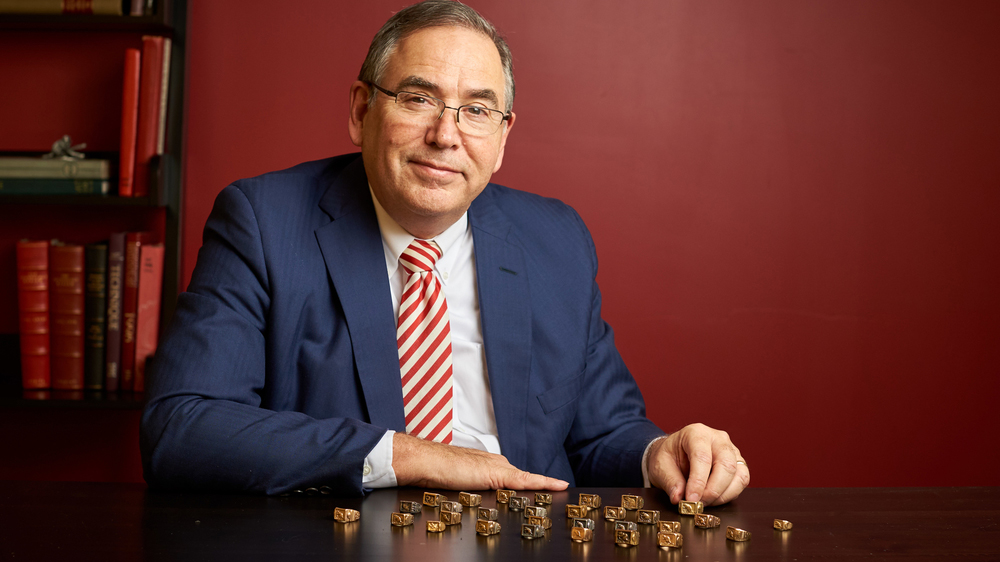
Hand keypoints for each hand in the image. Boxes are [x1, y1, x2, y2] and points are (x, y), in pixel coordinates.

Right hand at [391, 432, 568, 490]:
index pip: (515, 476)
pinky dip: (544, 483)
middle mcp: (497, 463)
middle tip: (559, 490)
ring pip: (527, 479)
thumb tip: (474, 497)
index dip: (531, 483)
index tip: (548, 486)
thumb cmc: (438, 472)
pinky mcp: (499, 474)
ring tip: (562, 489)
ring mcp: (499, 467)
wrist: (428, 462)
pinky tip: (558, 486)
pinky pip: (526, 480)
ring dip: (543, 486)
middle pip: (522, 478)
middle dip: (539, 487)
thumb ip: (472, 486)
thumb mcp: (460, 482)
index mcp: (489, 465)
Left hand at [646, 423, 748, 505]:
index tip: (691, 499)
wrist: (675, 454)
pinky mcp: (738, 463)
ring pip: (738, 474)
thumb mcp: (660, 466)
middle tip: (698, 504)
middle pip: (725, 465)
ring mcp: (731, 450)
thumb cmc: (669, 456)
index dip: (698, 481)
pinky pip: (742, 481)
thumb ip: (670, 481)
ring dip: (722, 494)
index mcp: (696, 433)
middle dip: (713, 490)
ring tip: (704, 502)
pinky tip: (714, 499)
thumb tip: (678, 498)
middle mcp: (718, 438)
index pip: (702, 457)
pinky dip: (729, 494)